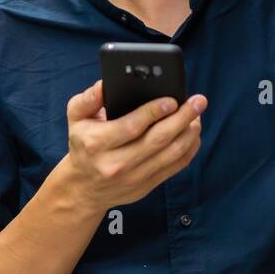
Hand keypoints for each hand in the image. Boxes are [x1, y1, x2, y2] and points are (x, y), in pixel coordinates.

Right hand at [59, 79, 206, 213]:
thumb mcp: (76, 119)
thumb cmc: (84, 145)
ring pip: (172, 154)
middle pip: (158, 140)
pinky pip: (177, 166)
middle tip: (198, 101)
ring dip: (190, 132)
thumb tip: (105, 85)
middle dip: (182, 118)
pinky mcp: (148, 185)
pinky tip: (193, 132)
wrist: (84, 188)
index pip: (131, 127)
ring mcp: (134, 177)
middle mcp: (116, 163)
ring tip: (197, 115)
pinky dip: (190, 148)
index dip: (154, 112)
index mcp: (97, 143)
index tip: (172, 99)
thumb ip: (88, 99)